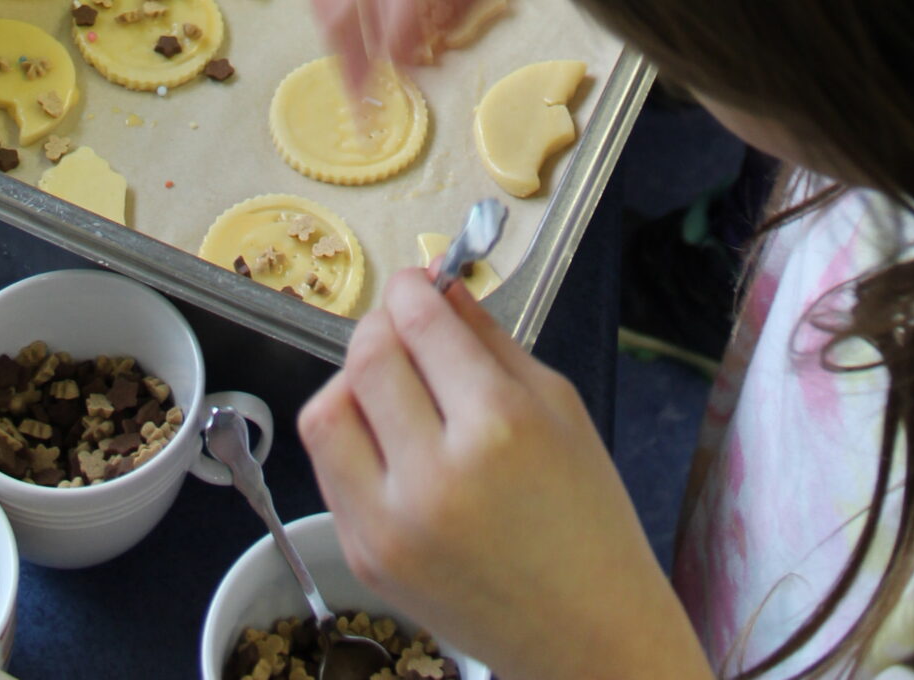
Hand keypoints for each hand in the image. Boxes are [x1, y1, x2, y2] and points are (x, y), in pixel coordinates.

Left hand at [300, 271, 711, 679]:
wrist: (585, 633)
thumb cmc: (588, 518)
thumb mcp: (559, 406)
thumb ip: (491, 340)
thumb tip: (442, 288)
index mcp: (497, 427)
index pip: (420, 324)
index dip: (413, 286)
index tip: (418, 280)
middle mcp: (434, 475)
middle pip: (366, 358)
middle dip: (382, 323)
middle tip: (404, 323)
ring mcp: (390, 524)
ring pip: (326, 412)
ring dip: (352, 382)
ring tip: (392, 387)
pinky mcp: (366, 559)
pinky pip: (329, 470)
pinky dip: (350, 439)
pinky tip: (389, 439)